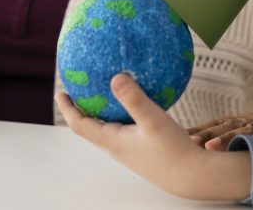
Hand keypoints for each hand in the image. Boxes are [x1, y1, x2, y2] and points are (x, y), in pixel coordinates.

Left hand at [56, 74, 250, 200]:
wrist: (192, 176)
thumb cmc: (172, 151)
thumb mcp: (153, 120)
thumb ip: (134, 99)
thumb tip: (115, 77)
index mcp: (113, 141)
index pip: (80, 125)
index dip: (68, 108)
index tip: (61, 91)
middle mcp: (117, 146)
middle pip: (90, 126)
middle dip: (82, 107)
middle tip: (80, 87)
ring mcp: (129, 149)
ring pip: (107, 127)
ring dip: (100, 111)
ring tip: (103, 91)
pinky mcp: (141, 148)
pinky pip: (123, 127)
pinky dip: (120, 113)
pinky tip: (135, 101)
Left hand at [187, 114, 252, 150]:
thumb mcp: (243, 139)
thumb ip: (224, 140)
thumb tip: (194, 144)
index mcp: (240, 122)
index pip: (217, 123)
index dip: (201, 129)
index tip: (183, 136)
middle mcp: (251, 121)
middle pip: (228, 124)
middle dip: (208, 133)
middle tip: (191, 141)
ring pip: (246, 130)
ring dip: (228, 138)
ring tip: (211, 147)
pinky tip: (250, 145)